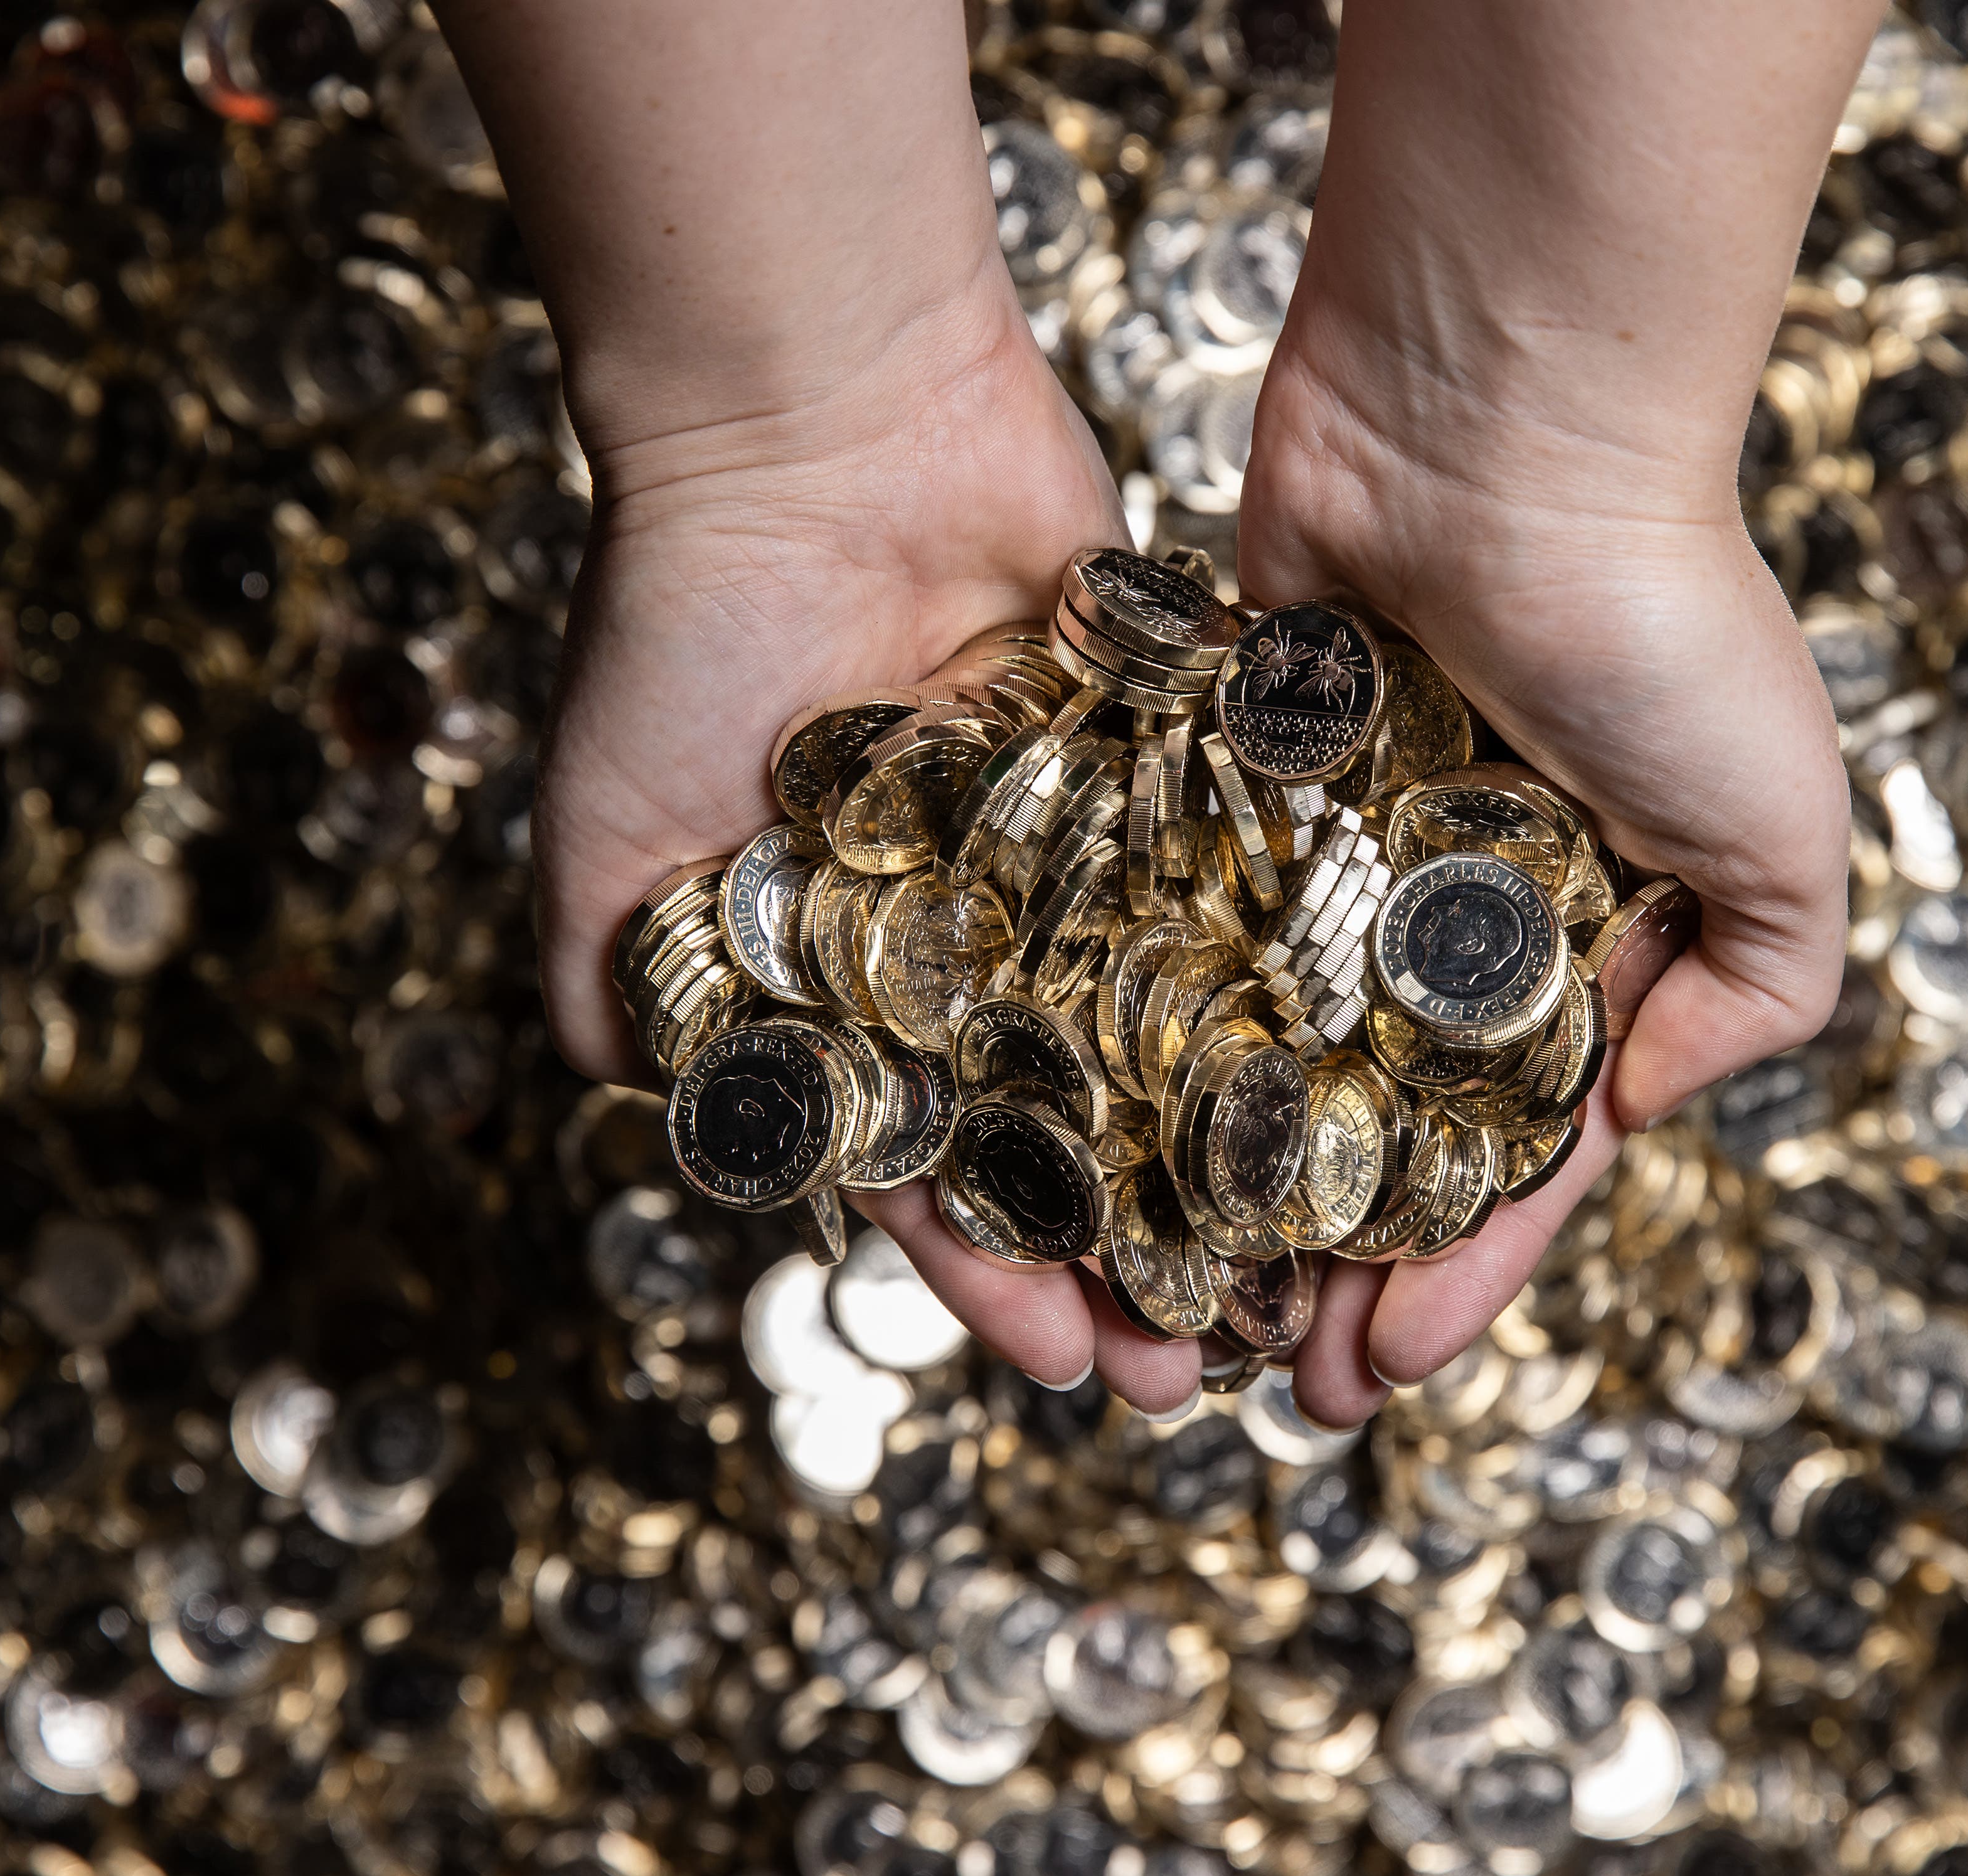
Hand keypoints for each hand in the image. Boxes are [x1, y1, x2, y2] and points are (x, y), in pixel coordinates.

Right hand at [538, 280, 1239, 1412]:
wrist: (816, 420)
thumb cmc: (685, 624)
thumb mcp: (602, 828)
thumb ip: (605, 976)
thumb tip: (604, 1093)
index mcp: (852, 968)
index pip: (933, 1160)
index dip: (994, 1268)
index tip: (1067, 1363)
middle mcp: (975, 927)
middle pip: (1074, 1123)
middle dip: (1134, 1247)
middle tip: (1209, 1360)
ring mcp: (1082, 847)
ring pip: (1176, 1032)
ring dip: (1232, 1152)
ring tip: (1304, 1268)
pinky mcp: (1176, 758)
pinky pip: (1243, 885)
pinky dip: (1297, 977)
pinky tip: (1365, 1078)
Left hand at [1237, 307, 1852, 1430]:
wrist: (1498, 425)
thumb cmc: (1664, 626)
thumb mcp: (1786, 831)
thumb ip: (1755, 993)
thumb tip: (1634, 1113)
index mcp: (1580, 940)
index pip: (1514, 1150)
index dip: (1462, 1269)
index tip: (1392, 1373)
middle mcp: (1444, 912)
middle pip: (1372, 1131)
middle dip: (1331, 1266)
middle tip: (1268, 1387)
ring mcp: (1324, 854)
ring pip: (1257, 1061)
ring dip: (1219, 1192)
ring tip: (1163, 1313)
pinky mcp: (1216, 785)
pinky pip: (1168, 936)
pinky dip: (1137, 1037)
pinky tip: (1091, 1148)